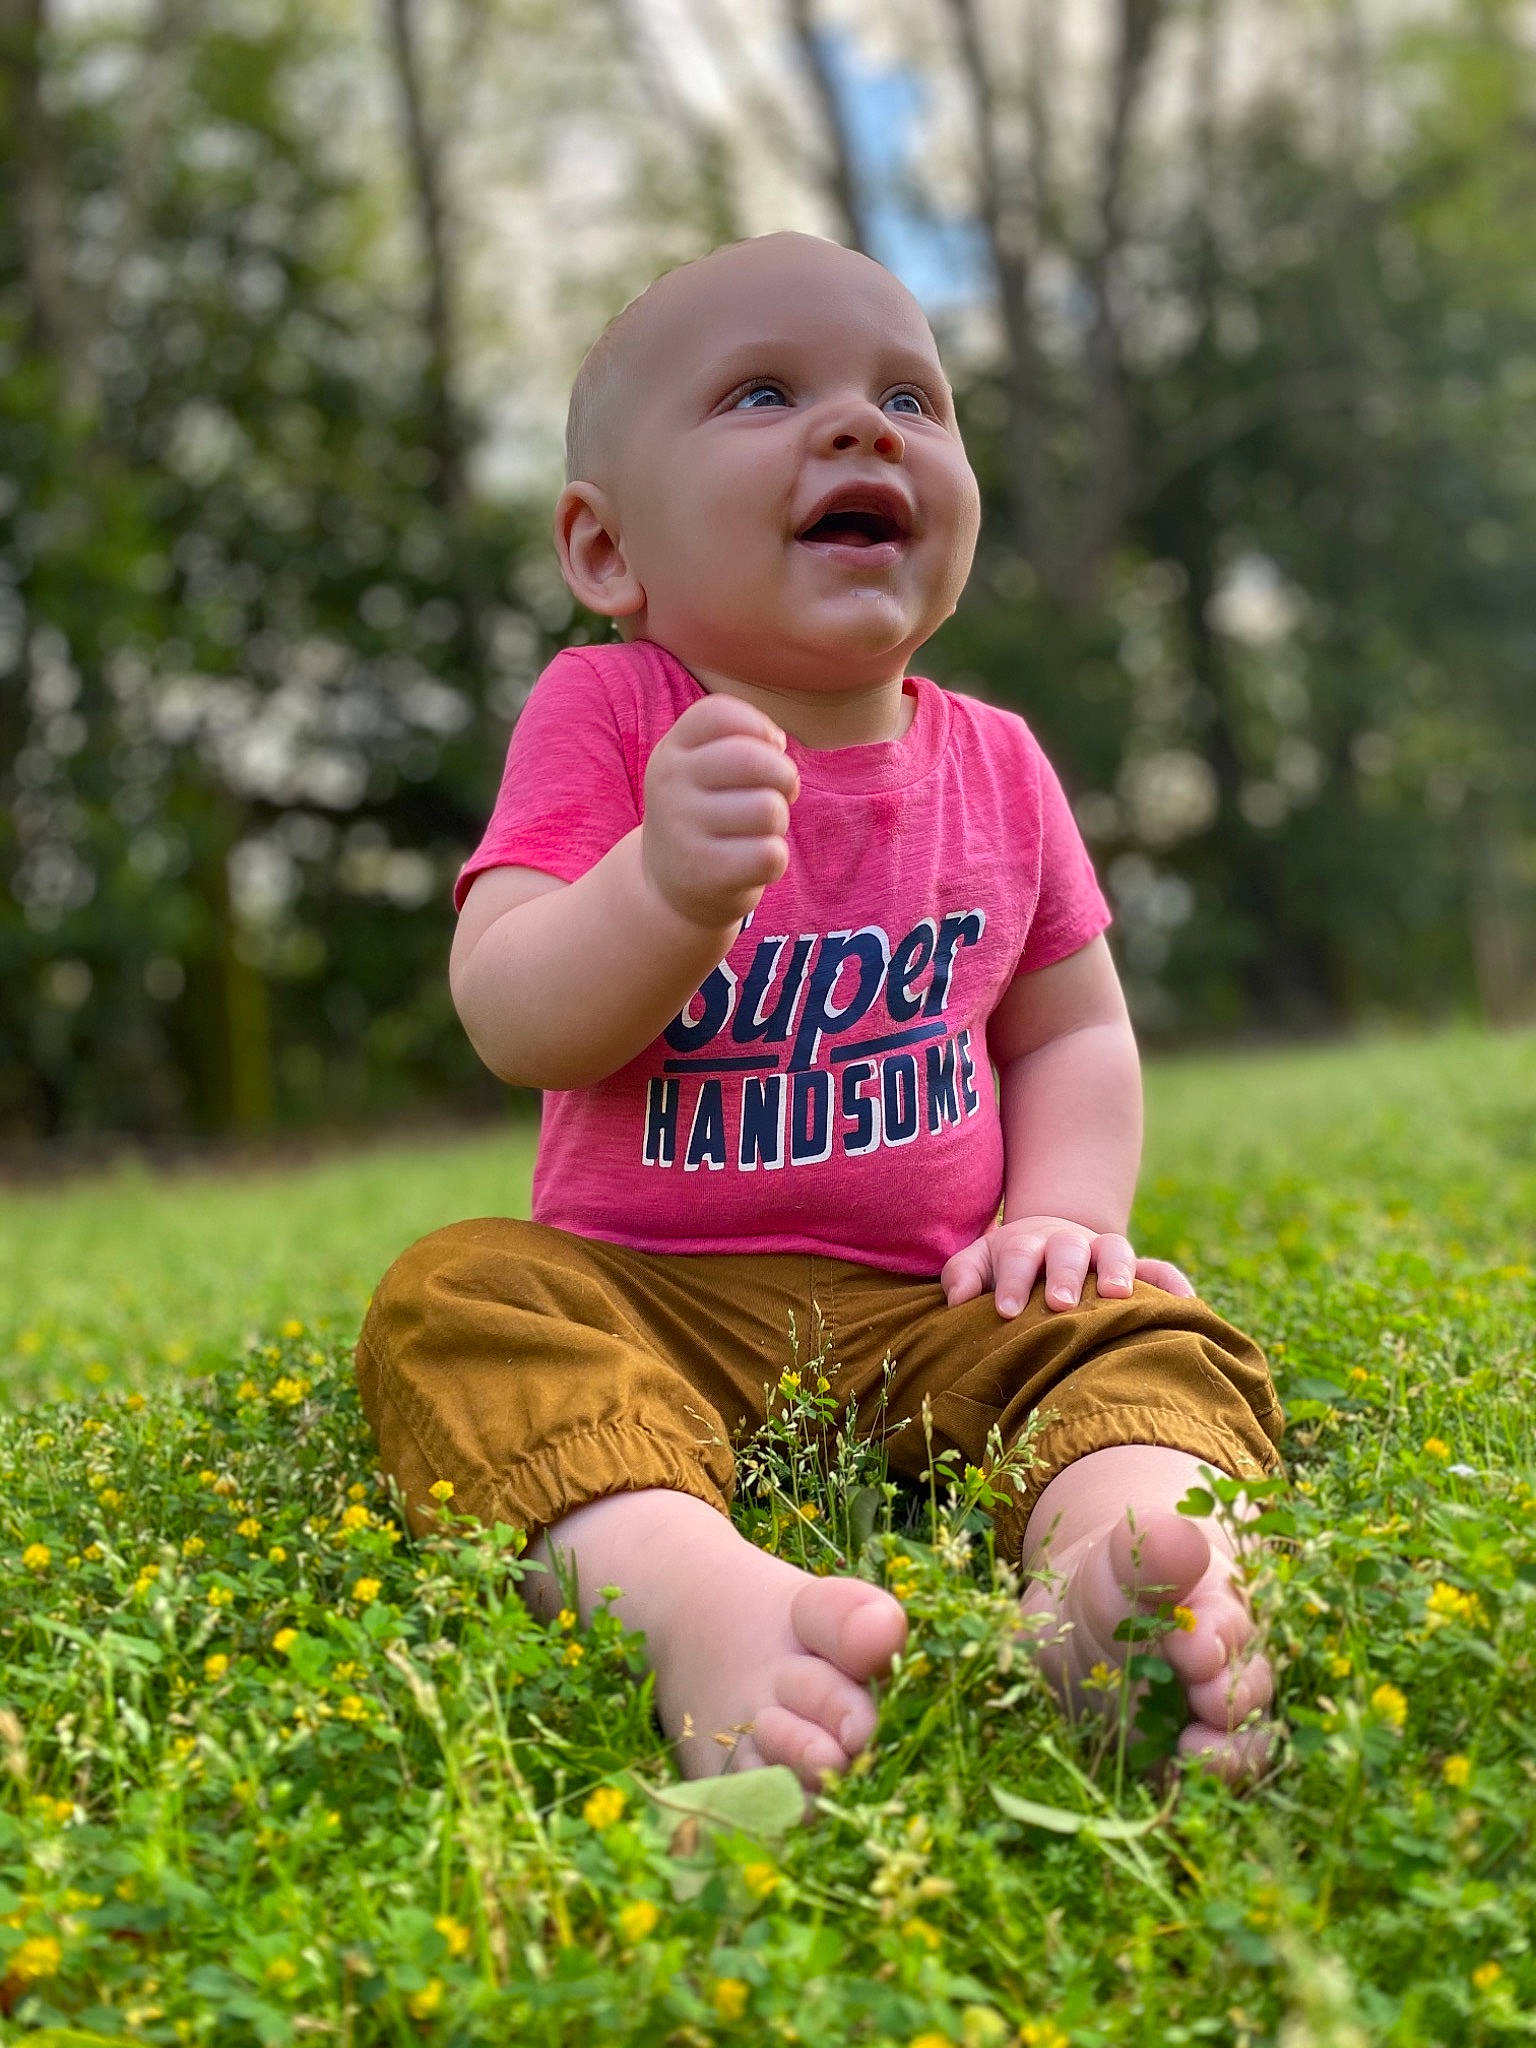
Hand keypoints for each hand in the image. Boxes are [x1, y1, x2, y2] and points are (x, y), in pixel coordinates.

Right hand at [642, 693, 800, 928]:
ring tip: (759, 830)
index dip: (759, 726)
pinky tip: (754, 861)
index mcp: (671, 752)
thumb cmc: (705, 814)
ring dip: (779, 820)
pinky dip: (775, 858)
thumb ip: (740, 741)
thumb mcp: (702, 767)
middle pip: (752, 760)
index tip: (766, 749)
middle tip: (780, 793)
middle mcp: (669, 787)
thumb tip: (776, 742)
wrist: (667, 886)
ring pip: (768, 809)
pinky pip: (770, 854)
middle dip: (784, 775)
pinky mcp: (705, 874)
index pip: (719, 714)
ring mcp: (683, 832)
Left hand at [940, 1215, 1195, 1317]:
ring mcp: (1103, 1254)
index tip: (1006, 1310)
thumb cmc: (1008, 1267)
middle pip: (1068, 1250)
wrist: (1049, 1242)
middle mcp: (1068, 1244)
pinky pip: (1159, 1271)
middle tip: (1060, 1304)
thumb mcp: (981, 1262)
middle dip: (1065, 1275)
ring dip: (1118, 1270)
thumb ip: (963, 1274)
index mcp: (1028, 1244)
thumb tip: (957, 1299)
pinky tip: (1185, 1303)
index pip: (1019, 1256)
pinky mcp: (1133, 1269)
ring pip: (1115, 1251)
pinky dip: (1173, 1284)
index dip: (1013, 1280)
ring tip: (1119, 1296)